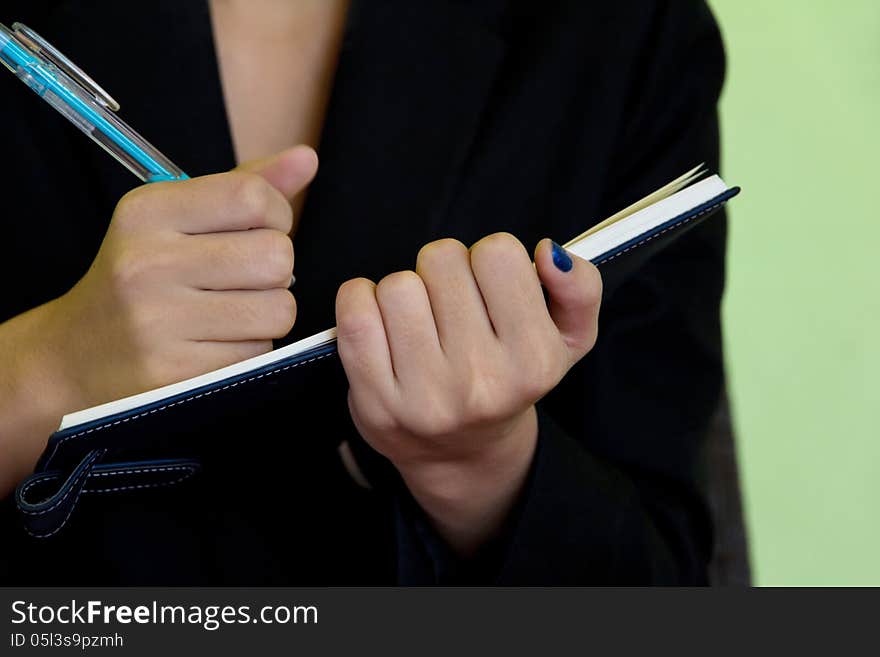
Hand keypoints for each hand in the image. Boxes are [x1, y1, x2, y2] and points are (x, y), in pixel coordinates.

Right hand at [43, 145, 317, 410]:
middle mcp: (148, 262)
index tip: (260, 231)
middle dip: (276, 270)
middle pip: (276, 256)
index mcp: (147, 212)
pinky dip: (249, 349)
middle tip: (245, 278)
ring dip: (268, 313)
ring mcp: (158, 321)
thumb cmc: (141, 277)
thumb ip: (244, 185)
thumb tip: (307, 157)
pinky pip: (257, 353)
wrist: (76, 355)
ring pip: (278, 309)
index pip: (252, 197)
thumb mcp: (176, 218)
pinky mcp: (176, 372)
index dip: (278, 216)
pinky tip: (215, 343)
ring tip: (232, 311)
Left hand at [335, 233, 601, 553]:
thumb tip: (547, 252)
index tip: (489, 287)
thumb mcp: (568, 340)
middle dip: (445, 272)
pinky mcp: (374, 401)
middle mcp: (480, 381)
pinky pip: (355, 309)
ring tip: (421, 321)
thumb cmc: (511, 382)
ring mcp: (423, 396)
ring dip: (405, 291)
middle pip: (441, 259)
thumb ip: (579, 288)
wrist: (462, 454)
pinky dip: (361, 299)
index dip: (489, 260)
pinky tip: (382, 321)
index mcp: (533, 361)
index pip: (498, 252)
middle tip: (452, 307)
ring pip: (398, 284)